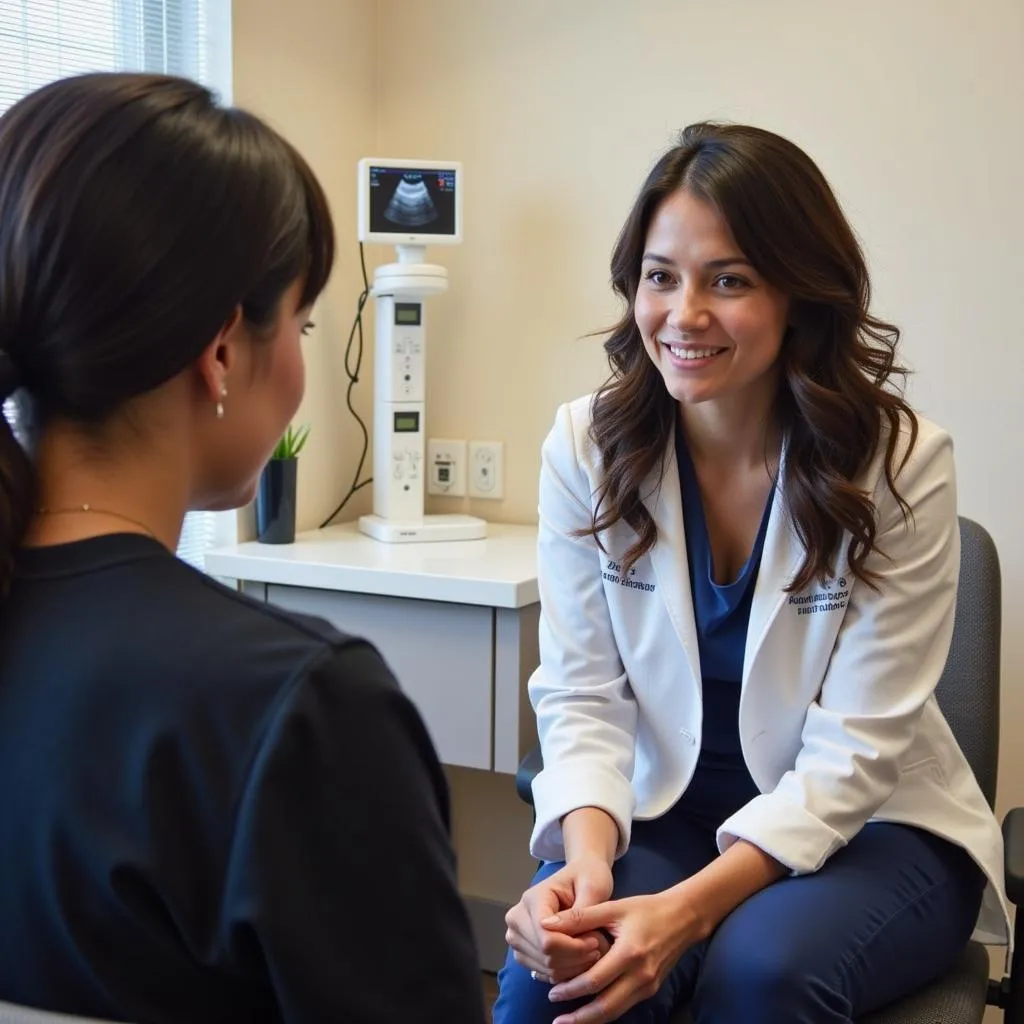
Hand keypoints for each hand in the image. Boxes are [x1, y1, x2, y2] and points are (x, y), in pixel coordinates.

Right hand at [505, 854, 614, 984]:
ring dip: (572, 966)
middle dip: (575, 957)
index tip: (596, 941)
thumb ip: (579, 914)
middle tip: (598, 947)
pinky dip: (565, 972)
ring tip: (592, 951)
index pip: (546, 936)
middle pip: (544, 954)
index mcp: (532, 898)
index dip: (573, 946)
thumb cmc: (588, 878)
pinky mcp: (523, 951)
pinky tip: (580, 958)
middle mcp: (517, 918)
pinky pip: (544, 973)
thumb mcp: (591, 888)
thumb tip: (564, 934)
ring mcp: (517, 936)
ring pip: (545, 966)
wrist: (581, 877)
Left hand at [539, 889, 705, 1023]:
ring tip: (570, 1021)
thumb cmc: (646, 908)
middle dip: (580, 1018)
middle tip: (557, 1020)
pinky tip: (591, 1009)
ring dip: (591, 1020)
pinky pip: (625, 1005)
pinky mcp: (652, 989)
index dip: (572, 990)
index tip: (552, 992)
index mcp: (629, 953)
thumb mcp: (613, 907)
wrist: (683, 917)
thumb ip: (580, 917)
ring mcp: (648, 986)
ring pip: (616, 1012)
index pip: (595, 981)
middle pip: (606, 1007)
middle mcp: (640, 975)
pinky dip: (606, 1010)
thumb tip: (547, 924)